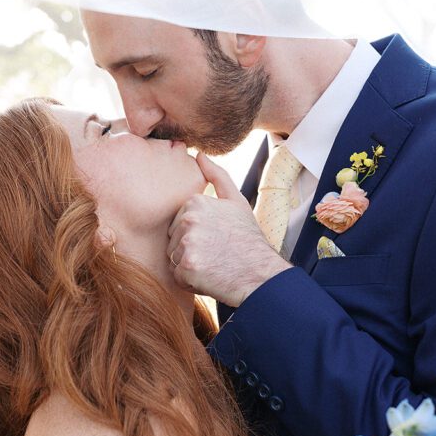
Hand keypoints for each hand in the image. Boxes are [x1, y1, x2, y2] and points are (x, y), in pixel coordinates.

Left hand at [167, 153, 291, 306]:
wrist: (261, 274)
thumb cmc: (248, 239)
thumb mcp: (236, 201)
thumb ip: (217, 176)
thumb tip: (199, 155)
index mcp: (195, 202)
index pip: (180, 223)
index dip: (198, 234)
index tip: (216, 238)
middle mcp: (188, 220)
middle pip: (174, 239)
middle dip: (190, 249)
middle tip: (216, 253)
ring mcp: (187, 243)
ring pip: (174, 257)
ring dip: (189, 265)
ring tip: (213, 264)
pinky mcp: (186, 267)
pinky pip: (177, 275)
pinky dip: (190, 280)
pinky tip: (210, 276)